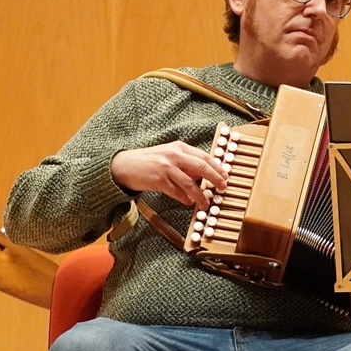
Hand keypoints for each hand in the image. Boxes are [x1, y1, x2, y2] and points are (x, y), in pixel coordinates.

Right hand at [110, 141, 228, 209]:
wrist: (124, 165)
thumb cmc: (150, 161)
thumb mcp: (169, 155)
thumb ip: (187, 162)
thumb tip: (206, 174)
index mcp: (179, 147)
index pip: (204, 156)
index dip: (218, 167)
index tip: (225, 177)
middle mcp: (174, 155)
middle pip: (202, 167)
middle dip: (216, 179)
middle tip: (222, 188)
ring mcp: (166, 167)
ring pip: (190, 183)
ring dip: (201, 195)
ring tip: (205, 203)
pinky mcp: (158, 180)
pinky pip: (177, 192)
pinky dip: (185, 198)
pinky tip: (189, 202)